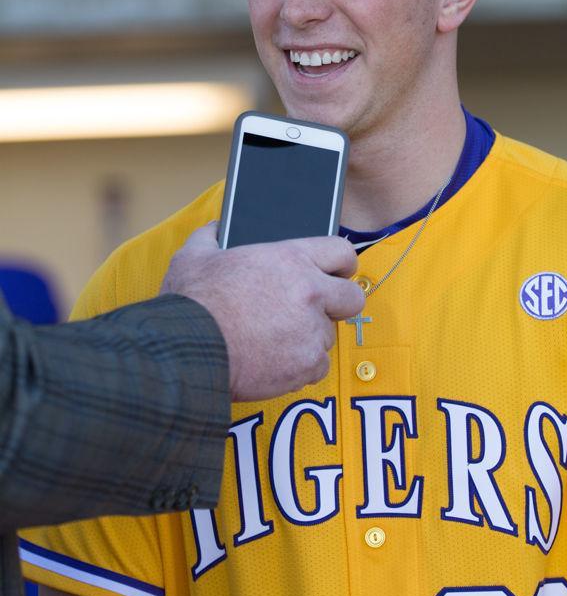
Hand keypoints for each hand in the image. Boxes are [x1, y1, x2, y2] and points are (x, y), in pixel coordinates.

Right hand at [160, 223, 364, 400]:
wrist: (186, 351)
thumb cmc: (191, 303)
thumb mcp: (194, 256)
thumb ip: (211, 236)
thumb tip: (215, 227)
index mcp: (290, 259)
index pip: (342, 252)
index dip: (340, 265)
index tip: (335, 275)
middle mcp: (309, 292)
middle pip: (352, 298)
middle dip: (338, 305)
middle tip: (313, 312)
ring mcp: (311, 330)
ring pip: (329, 335)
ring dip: (309, 339)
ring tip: (275, 340)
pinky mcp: (307, 364)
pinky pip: (317, 367)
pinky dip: (300, 368)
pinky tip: (274, 362)